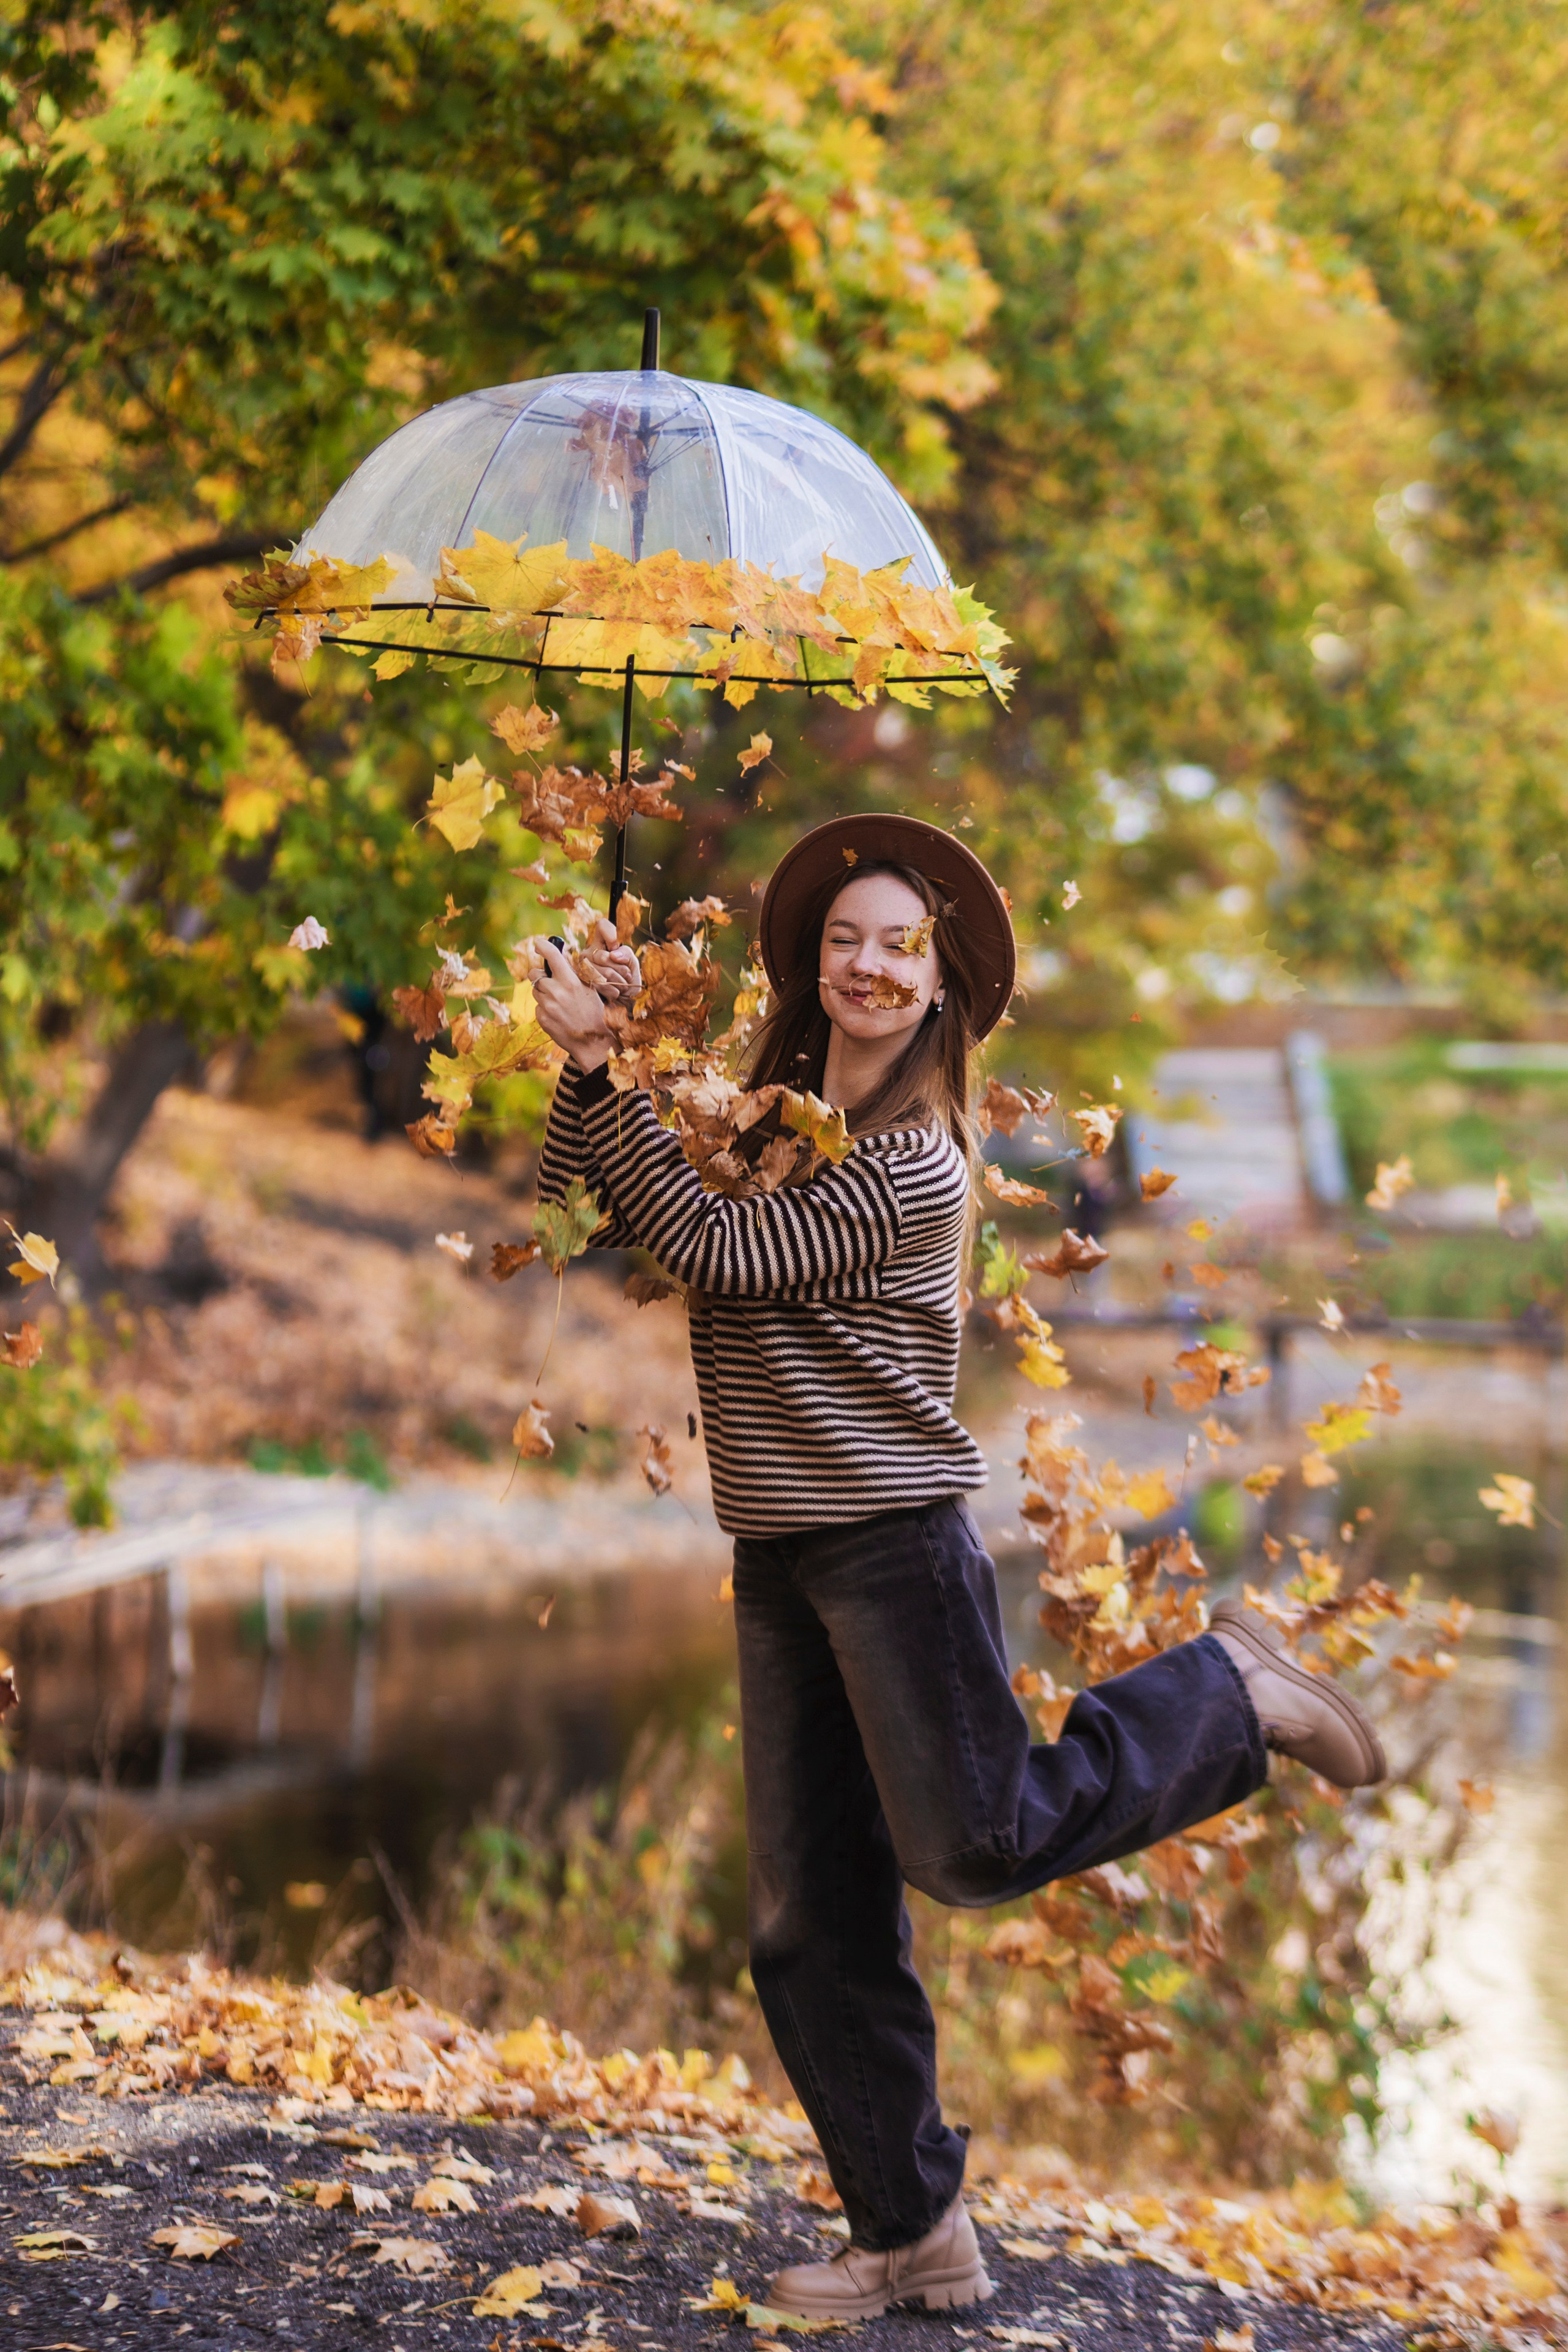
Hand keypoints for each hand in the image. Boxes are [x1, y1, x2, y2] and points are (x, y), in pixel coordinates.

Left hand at [532, 941, 614, 1071]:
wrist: (592, 1042)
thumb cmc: (594, 1014)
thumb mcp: (589, 990)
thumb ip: (574, 975)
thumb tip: (560, 959)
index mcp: (570, 982)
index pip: (551, 956)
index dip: (543, 946)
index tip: (538, 943)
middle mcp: (556, 992)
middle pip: (535, 974)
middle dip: (540, 975)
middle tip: (549, 980)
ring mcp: (547, 1006)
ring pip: (535, 991)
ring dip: (543, 993)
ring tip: (559, 1002)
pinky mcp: (541, 1018)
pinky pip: (538, 1007)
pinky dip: (545, 1008)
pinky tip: (558, 1015)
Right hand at [576, 916, 640, 1005]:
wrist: (622, 1000)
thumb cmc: (627, 978)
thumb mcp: (632, 964)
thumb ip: (627, 955)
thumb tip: (613, 954)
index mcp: (601, 942)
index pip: (602, 925)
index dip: (611, 934)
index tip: (616, 947)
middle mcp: (588, 952)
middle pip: (604, 956)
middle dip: (622, 969)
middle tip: (627, 975)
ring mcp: (583, 967)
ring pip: (604, 972)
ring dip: (620, 982)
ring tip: (624, 985)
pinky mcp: (583, 982)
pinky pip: (601, 985)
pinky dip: (614, 991)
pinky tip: (616, 992)